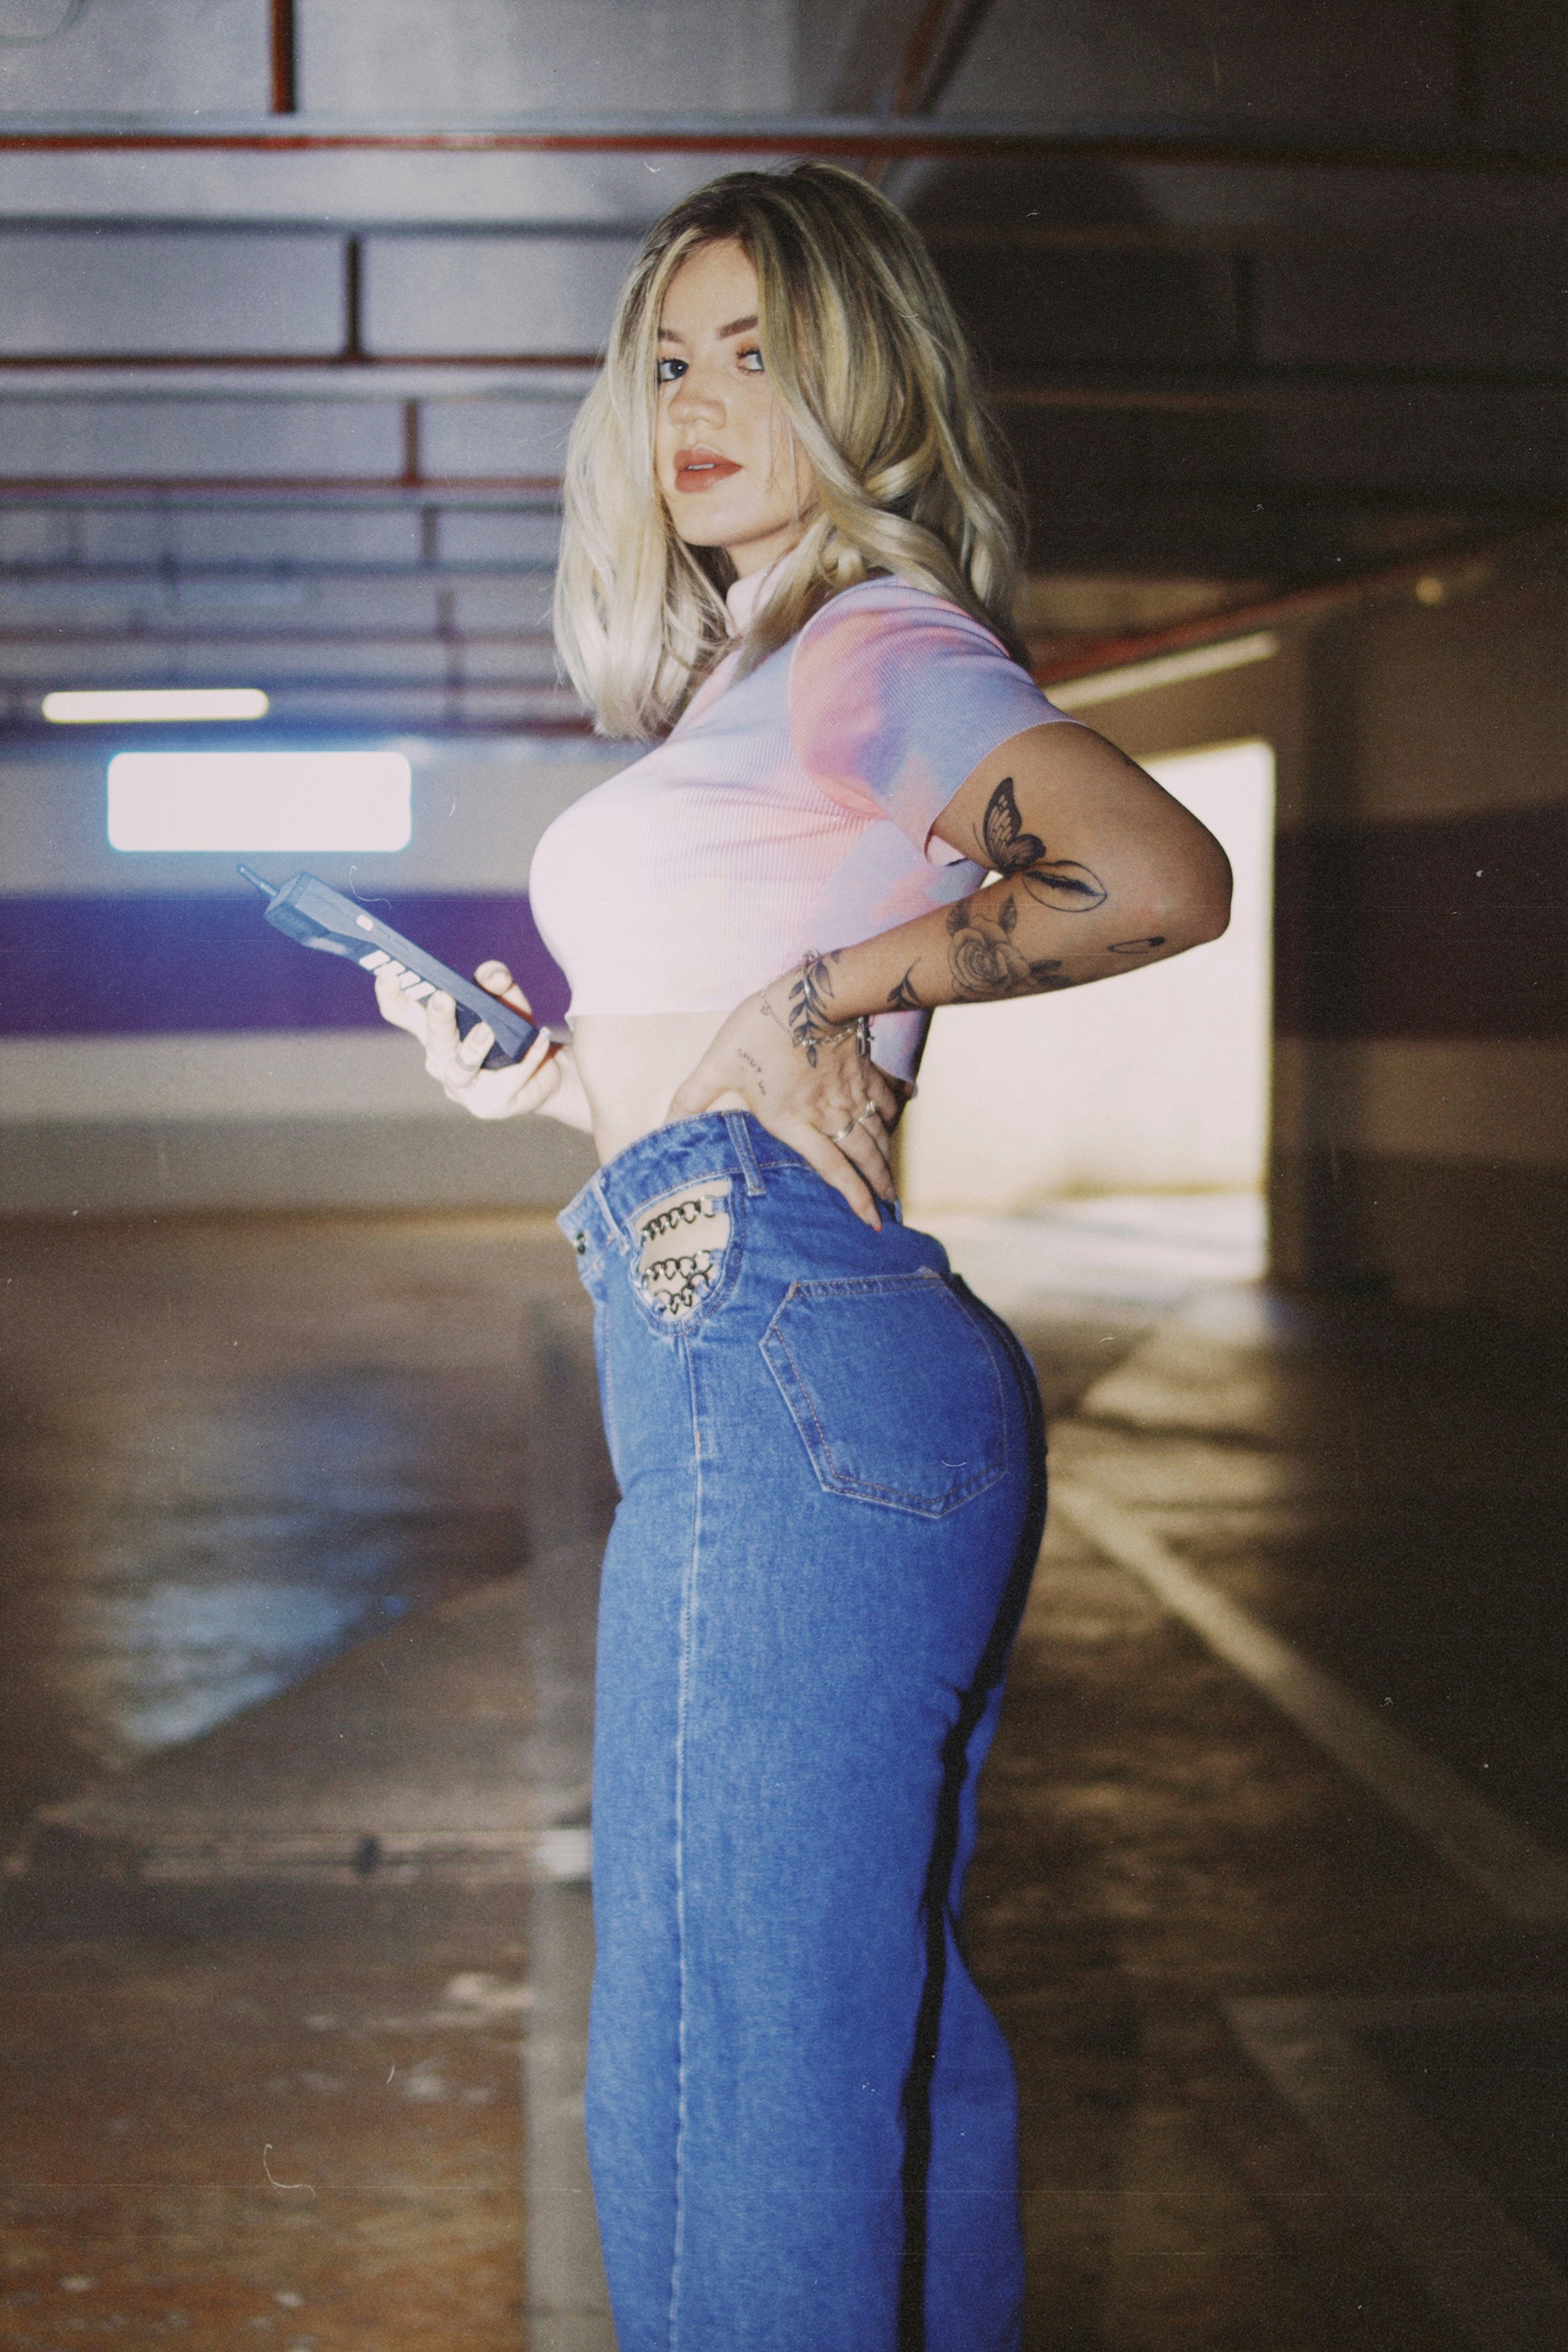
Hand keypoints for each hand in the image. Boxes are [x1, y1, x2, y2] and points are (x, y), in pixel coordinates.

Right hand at [374, 958, 562, 1120]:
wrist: (545, 1071)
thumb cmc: (512, 1032)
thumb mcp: (506, 998)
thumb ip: (496, 981)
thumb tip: (493, 977)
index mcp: (434, 1029)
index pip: (402, 1012)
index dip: (391, 994)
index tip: (389, 971)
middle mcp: (440, 1058)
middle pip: (432, 1038)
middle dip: (437, 1018)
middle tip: (443, 998)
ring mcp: (460, 1086)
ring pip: (459, 1068)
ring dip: (473, 1047)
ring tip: (488, 1029)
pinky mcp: (486, 1104)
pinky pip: (503, 1081)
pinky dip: (524, 1060)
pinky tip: (540, 1041)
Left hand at [668, 979, 908, 1228]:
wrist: (812, 993)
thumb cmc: (762, 1028)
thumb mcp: (718, 1063)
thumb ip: (692, 1097)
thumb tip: (664, 1125)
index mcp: (793, 1120)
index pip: (831, 1169)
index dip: (854, 1197)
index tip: (872, 1220)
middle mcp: (829, 1114)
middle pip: (863, 1157)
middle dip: (880, 1186)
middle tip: (891, 1208)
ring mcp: (851, 1091)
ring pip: (878, 1133)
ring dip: (889, 1159)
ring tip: (895, 1181)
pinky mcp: (864, 1068)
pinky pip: (886, 1096)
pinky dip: (896, 1110)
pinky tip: (902, 1115)